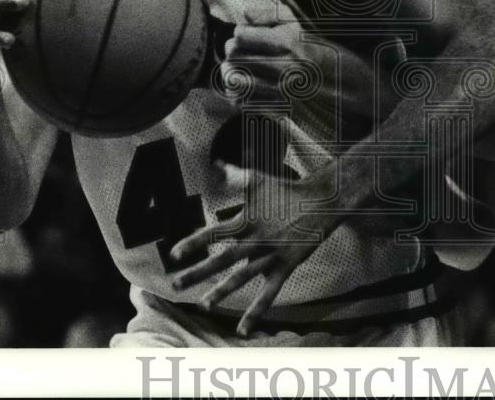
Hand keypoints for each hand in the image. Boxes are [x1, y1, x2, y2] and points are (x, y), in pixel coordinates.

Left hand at [169, 167, 340, 336]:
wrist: (320, 202)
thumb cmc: (287, 190)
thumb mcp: (258, 180)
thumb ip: (235, 174)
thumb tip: (216, 164)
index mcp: (245, 220)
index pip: (214, 233)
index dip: (193, 243)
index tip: (174, 254)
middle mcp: (255, 240)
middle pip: (221, 259)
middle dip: (197, 272)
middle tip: (175, 284)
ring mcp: (270, 255)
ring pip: (242, 278)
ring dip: (221, 292)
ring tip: (202, 305)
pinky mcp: (284, 267)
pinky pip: (268, 294)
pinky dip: (256, 312)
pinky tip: (243, 329)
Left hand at [221, 22, 402, 133]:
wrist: (362, 88)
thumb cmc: (335, 52)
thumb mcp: (308, 25)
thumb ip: (275, 15)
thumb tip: (245, 14)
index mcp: (291, 42)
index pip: (242, 35)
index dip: (241, 33)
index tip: (248, 34)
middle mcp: (285, 66)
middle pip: (236, 56)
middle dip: (234, 52)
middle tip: (242, 50)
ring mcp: (284, 90)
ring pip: (238, 80)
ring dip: (234, 73)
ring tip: (240, 69)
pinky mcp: (284, 108)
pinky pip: (248, 104)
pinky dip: (241, 96)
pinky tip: (247, 90)